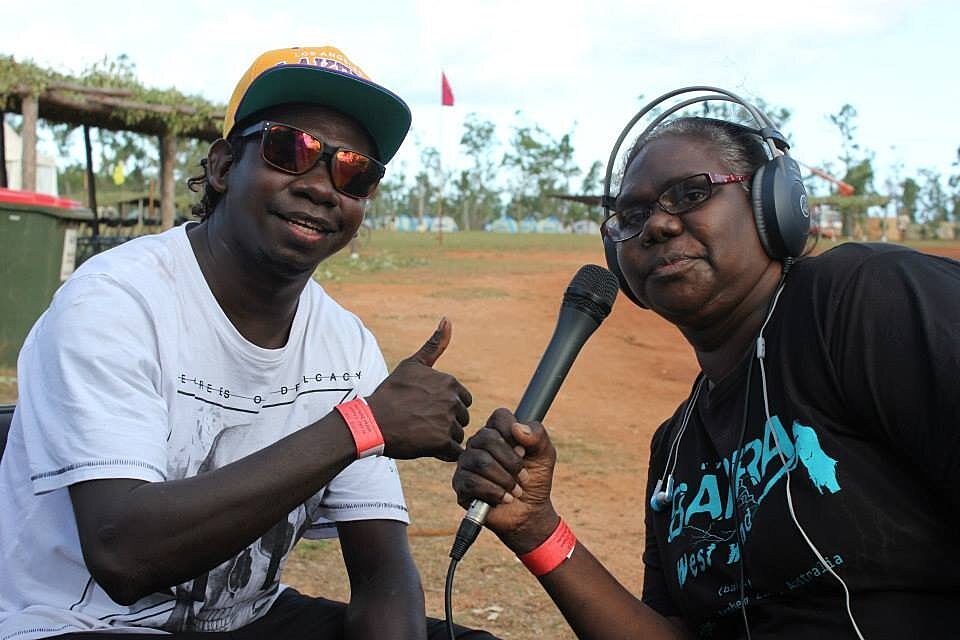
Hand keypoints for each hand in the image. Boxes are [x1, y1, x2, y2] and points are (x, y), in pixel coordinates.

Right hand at [366, 318, 471, 461]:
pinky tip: (425, 446)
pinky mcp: (441, 442)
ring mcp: (447, 421)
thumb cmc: (390, 393)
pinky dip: (443, 453)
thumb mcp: (412, 365)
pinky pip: (454, 451)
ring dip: (444, 438)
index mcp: (449, 382)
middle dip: (447, 423)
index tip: (426, 408)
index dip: (446, 407)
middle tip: (422, 422)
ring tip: (421, 434)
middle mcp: (452, 399)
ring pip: (458, 434)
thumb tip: (448, 318)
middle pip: (462, 418)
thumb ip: (434, 345)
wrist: (371, 422)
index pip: (463, 400)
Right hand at [452, 408, 559, 553]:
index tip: (524, 451)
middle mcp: (478, 443)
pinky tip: (504, 499)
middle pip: (488, 439)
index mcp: (497, 431)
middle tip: (524, 476)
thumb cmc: (534, 479)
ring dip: (505, 479)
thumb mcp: (545, 455)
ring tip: (516, 491)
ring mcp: (467, 463)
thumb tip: (517, 428)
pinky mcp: (461, 484)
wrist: (529, 512)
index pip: (500, 416)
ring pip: (480, 461)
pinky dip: (494, 492)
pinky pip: (472, 482)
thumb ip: (537, 435)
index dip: (513, 432)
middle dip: (512, 462)